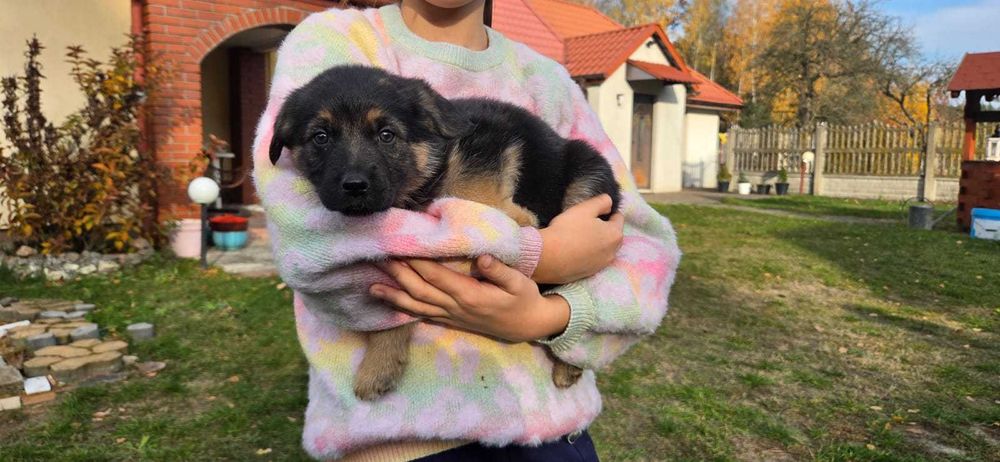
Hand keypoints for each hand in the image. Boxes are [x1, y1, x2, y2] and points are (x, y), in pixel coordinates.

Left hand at [369, 255, 569, 341]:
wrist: (528, 325)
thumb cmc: (524, 299)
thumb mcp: (520, 283)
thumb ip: (500, 271)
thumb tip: (483, 257)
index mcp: (471, 296)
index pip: (437, 277)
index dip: (418, 263)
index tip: (401, 248)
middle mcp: (456, 308)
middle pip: (421, 291)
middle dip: (399, 275)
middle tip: (379, 260)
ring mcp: (452, 317)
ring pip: (418, 307)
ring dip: (394, 297)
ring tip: (372, 288)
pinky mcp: (452, 321)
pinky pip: (424, 316)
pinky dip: (406, 310)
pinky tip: (392, 304)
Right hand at [533, 194, 624, 284]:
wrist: (547, 257)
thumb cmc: (567, 229)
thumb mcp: (584, 208)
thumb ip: (602, 202)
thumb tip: (609, 204)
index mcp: (615, 234)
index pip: (618, 218)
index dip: (606, 212)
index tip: (593, 212)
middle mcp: (613, 252)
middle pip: (612, 235)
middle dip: (603, 228)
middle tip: (584, 224)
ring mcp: (601, 265)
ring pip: (603, 248)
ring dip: (596, 242)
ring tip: (578, 237)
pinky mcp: (589, 274)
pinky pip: (593, 260)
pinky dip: (587, 254)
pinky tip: (574, 250)